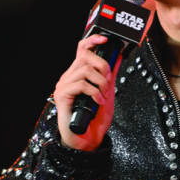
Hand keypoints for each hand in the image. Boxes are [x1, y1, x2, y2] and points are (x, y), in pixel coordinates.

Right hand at [54, 35, 118, 150]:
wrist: (87, 139)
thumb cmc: (95, 118)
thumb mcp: (107, 92)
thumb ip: (110, 74)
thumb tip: (117, 57)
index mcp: (77, 74)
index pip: (82, 49)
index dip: (93, 40)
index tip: (107, 39)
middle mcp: (68, 77)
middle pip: (85, 56)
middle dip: (102, 66)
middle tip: (108, 82)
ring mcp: (64, 86)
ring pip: (85, 70)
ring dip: (101, 83)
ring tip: (104, 95)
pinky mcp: (62, 95)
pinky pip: (81, 85)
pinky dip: (95, 93)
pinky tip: (99, 102)